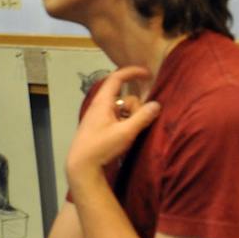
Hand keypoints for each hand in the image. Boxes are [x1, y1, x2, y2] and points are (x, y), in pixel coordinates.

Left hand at [66, 65, 160, 186]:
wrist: (81, 166)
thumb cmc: (101, 147)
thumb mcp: (125, 132)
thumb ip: (142, 117)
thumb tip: (156, 104)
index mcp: (102, 102)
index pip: (117, 78)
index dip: (132, 72)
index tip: (148, 73)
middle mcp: (99, 106)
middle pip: (124, 97)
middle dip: (136, 106)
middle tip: (138, 122)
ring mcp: (99, 117)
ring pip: (122, 109)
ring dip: (131, 116)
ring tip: (131, 132)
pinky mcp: (100, 127)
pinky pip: (117, 117)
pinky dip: (125, 122)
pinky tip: (127, 135)